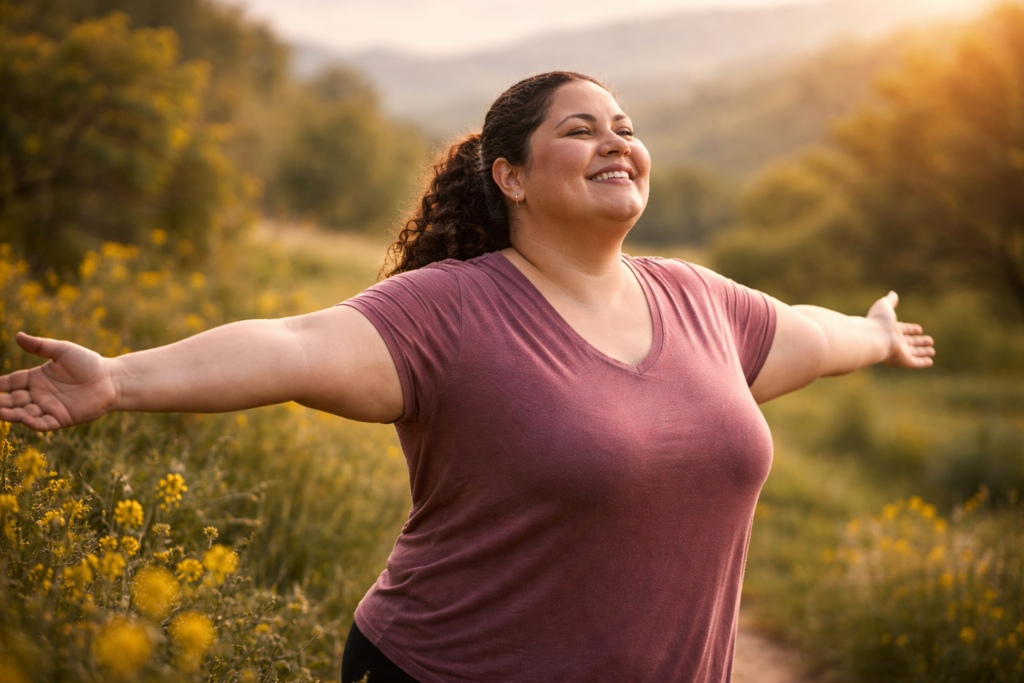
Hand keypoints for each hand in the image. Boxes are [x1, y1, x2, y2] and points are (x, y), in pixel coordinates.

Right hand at [0, 332, 117, 431]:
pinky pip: (44, 423)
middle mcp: (38, 394)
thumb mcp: (63, 351)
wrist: (111, 379)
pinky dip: (34, 423)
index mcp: (36, 378)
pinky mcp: (61, 418)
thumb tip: (18, 335)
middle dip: (1, 402)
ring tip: (1, 412)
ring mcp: (49, 408)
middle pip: (13, 400)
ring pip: (25, 413)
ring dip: (12, 414)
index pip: (11, 383)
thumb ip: (40, 346)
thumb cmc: (88, 363)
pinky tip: (25, 419)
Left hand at [866, 292, 934, 368]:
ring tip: (932, 351)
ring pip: (913, 353)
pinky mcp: (903, 361)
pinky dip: (922, 363)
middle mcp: (895, 341)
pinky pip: (915, 363)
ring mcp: (899, 352)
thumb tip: (892, 293)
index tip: (919, 329)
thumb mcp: (885, 306)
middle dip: (919, 341)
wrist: (874, 337)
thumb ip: (890, 301)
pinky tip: (930, 362)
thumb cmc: (878, 321)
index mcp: (890, 330)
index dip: (911, 329)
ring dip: (923, 352)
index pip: (903, 330)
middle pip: (909, 342)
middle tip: (930, 341)